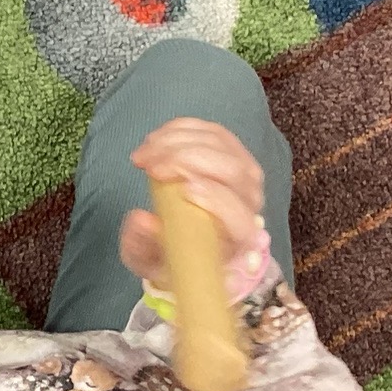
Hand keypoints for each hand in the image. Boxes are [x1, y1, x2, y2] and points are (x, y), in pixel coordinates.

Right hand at [119, 119, 265, 286]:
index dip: (214, 198)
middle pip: (232, 170)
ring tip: (144, 153)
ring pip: (220, 144)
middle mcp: (249, 202)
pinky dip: (180, 130)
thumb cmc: (172, 251)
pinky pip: (212, 130)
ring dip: (177, 141)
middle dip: (187, 160)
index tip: (182, 190)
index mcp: (237, 236)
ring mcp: (244, 172)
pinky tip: (155, 140)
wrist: (185, 236)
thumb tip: (142, 219)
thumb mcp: (149, 260)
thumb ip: (142, 246)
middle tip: (149, 165)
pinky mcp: (232, 150)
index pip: (237, 214)